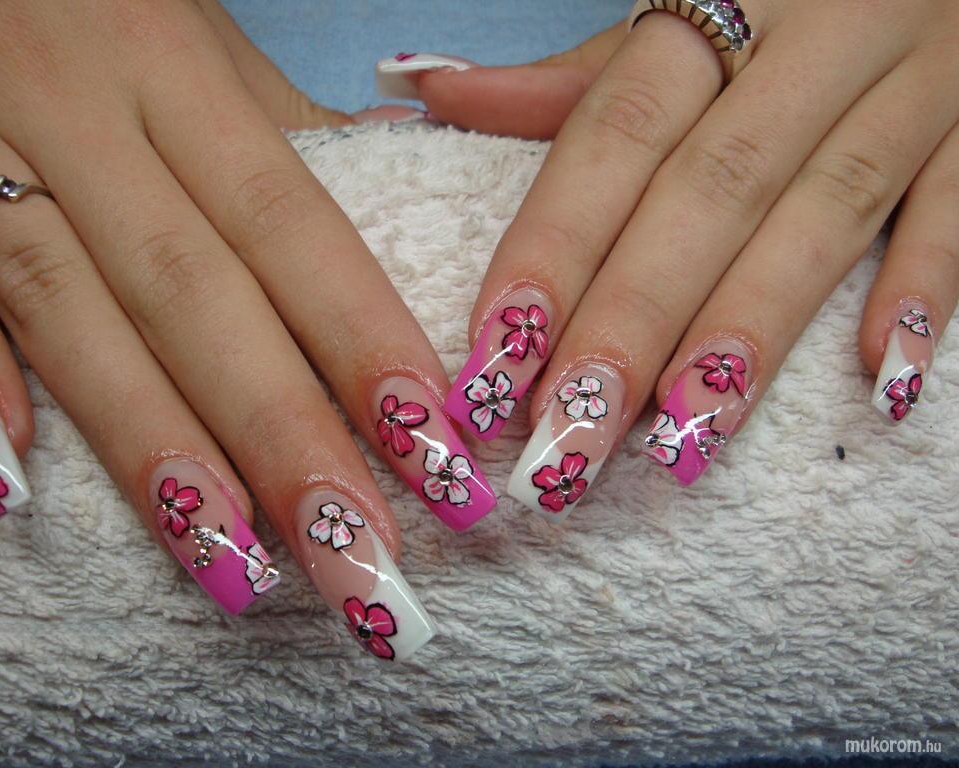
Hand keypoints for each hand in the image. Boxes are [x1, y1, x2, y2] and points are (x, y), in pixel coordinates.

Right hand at [0, 0, 492, 660]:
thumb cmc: (100, 4)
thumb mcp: (206, 46)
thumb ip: (289, 136)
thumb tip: (403, 186)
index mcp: (179, 75)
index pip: (291, 226)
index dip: (364, 344)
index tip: (437, 456)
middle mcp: (82, 119)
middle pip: (195, 295)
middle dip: (283, 442)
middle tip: (360, 565)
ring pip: (66, 312)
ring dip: (150, 446)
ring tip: (231, 568)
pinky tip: (12, 484)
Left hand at [380, 1, 958, 518]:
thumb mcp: (678, 12)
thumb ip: (569, 77)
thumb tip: (424, 86)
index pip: (619, 133)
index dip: (554, 248)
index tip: (495, 362)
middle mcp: (819, 33)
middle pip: (712, 190)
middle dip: (634, 323)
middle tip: (570, 444)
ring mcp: (920, 74)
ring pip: (828, 209)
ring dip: (752, 330)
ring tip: (684, 439)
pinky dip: (923, 286)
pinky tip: (878, 381)